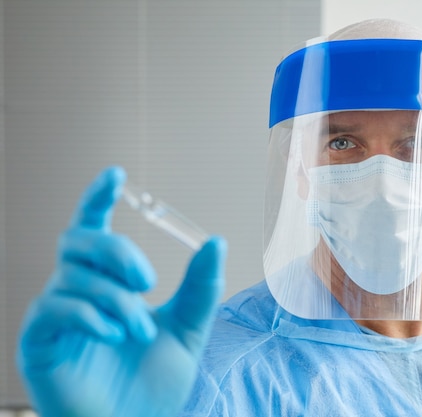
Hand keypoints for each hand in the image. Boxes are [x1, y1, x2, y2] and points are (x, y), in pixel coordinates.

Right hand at [16, 167, 226, 416]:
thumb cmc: (154, 383)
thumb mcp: (187, 329)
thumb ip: (199, 288)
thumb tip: (216, 241)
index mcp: (108, 283)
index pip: (94, 229)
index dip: (98, 198)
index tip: (116, 174)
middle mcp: (76, 292)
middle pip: (78, 240)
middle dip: (116, 250)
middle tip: (148, 280)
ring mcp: (55, 317)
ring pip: (74, 277)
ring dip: (116, 300)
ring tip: (141, 330)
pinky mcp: (38, 344)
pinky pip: (54, 310)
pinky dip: (89, 315)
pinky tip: (113, 332)